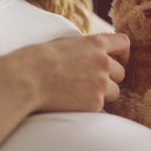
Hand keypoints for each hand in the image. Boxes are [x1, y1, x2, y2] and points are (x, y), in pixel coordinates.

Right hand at [0, 33, 129, 112]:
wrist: (27, 79)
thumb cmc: (39, 59)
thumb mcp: (66, 43)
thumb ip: (86, 47)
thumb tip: (95, 52)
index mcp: (95, 44)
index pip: (123, 43)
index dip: (122, 52)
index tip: (118, 59)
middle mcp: (103, 62)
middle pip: (121, 72)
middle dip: (110, 77)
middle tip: (91, 82)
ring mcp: (101, 84)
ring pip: (115, 91)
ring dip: (103, 93)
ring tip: (80, 93)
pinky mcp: (95, 103)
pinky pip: (101, 107)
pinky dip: (90, 106)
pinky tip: (73, 102)